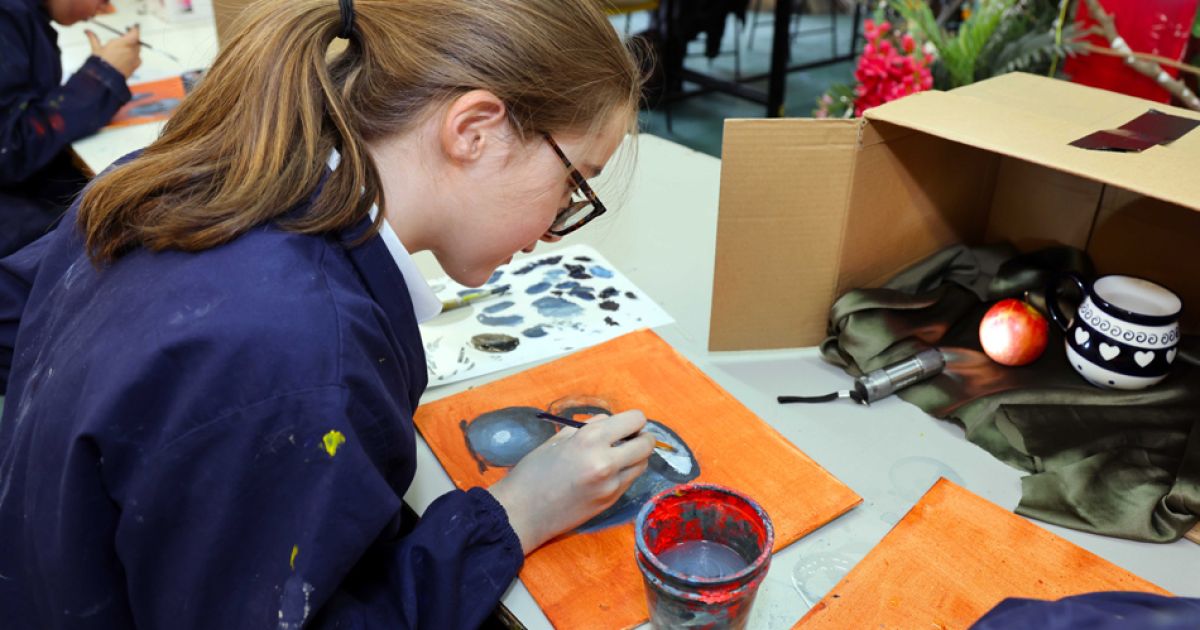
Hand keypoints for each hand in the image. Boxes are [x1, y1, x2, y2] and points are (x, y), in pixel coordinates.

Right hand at [86, 25, 141, 77]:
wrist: (106, 78)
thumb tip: (87, 31)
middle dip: (131, 39)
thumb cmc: (101, 63)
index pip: (135, 32)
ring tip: (123, 49)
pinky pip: (137, 58)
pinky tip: (126, 58)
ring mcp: (135, 58)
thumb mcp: (96, 49)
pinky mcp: (136, 65)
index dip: (134, 29)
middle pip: (136, 41)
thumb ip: (93, 38)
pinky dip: (133, 56)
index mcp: (124, 43)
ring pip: (137, 49)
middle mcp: (132, 50)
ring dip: (132, 47)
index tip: (133, 27)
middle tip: (125, 39)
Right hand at [488, 410, 655, 552]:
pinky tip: (609, 472)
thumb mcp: (557, 441)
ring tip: (619, 455)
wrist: (522, 513)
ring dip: (636, 456)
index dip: (634, 420)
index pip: (634, 420)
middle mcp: (607, 461)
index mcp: (590, 439)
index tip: (627, 423)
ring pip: (642, 464)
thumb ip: (587, 429)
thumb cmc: (532, 472)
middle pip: (646, 444)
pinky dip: (626, 472)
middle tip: (630, 438)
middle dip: (642, 437)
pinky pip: (629, 480)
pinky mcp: (611, 502)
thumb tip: (609, 424)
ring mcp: (612, 485)